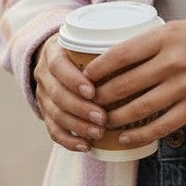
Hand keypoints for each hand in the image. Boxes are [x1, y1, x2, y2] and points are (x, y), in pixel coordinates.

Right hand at [33, 33, 108, 152]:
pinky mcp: (45, 113)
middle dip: (80, 109)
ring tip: (99, 133)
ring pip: (55, 114)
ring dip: (78, 126)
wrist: (57, 57)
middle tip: (103, 118)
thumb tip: (142, 52)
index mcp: (53, 53)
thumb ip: (107, 46)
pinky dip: (69, 141)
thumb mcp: (88, 40)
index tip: (93, 91)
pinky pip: (53, 130)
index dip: (73, 80)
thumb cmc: (82, 48)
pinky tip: (86, 145)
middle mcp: (44, 74)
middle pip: (57, 94)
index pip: (58, 66)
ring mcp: (43, 95)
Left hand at [83, 18, 185, 147]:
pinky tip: (125, 138)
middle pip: (126, 84)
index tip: (85, 77)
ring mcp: (185, 85)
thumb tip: (107, 59)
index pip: (121, 54)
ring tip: (102, 121)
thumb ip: (144, 43)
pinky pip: (162, 126)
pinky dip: (139, 135)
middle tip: (88, 103)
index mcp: (164, 38)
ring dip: (115, 118)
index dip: (98, 68)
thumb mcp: (171, 30)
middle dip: (101, 96)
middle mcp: (173, 62)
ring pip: (140, 108)